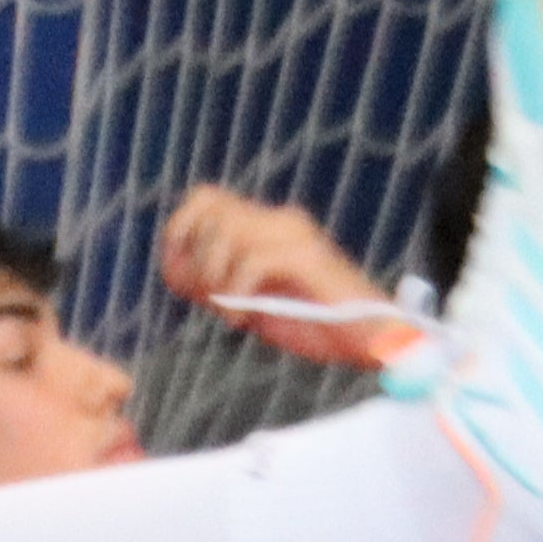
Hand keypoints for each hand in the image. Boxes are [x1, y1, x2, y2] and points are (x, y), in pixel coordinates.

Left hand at [155, 183, 412, 369]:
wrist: (370, 342)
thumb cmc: (314, 326)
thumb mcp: (250, 302)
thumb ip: (213, 282)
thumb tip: (172, 268)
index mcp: (268, 224)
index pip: (205, 199)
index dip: (179, 231)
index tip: (179, 278)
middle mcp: (281, 219)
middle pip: (208, 203)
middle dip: (193, 252)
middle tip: (206, 296)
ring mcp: (296, 235)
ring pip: (227, 230)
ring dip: (215, 277)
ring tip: (231, 313)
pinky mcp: (308, 257)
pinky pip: (252, 261)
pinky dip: (238, 294)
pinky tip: (245, 320)